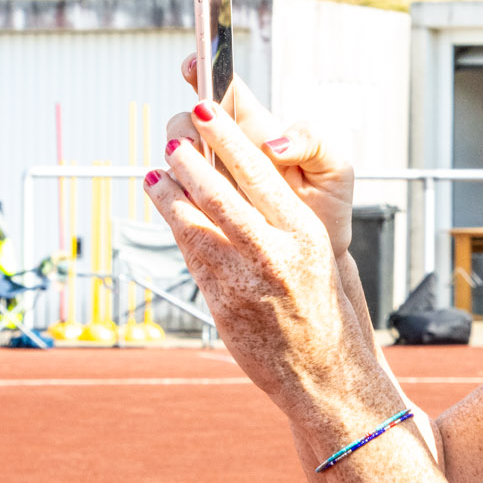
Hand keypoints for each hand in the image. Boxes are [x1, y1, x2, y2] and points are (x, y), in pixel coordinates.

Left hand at [145, 100, 382, 432]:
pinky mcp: (224, 301)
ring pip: (198, 221)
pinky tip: (161, 200)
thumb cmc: (318, 310)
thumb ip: (275, 221)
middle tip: (174, 132)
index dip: (228, 138)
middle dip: (193, 158)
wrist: (324, 373)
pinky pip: (191, 252)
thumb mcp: (310, 257)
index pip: (260, 174)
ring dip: (173, 189)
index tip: (206, 109)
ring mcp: (248, 279)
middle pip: (224, 192)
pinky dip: (172, 221)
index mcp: (305, 233)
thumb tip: (230, 179)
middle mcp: (278, 252)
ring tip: (158, 167)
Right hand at [169, 55, 356, 256]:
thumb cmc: (327, 204)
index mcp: (259, 128)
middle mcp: (231, 147)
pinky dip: (173, 189)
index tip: (193, 63)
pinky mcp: (204, 205)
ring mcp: (214, 175)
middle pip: (191, 119)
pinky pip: (177, 190)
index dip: (207, 70)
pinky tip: (183, 195)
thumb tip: (273, 144)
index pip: (228, 91)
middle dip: (185, 123)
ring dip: (176, 155)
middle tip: (192, 141)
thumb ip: (313, 143)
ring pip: (178, 152)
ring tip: (189, 167)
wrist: (320, 252)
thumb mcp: (335, 168)